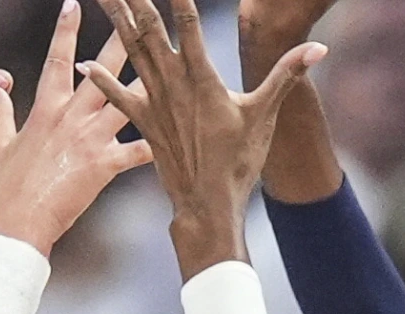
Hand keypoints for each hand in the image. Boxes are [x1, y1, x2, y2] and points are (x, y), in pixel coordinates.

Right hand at [0, 1, 152, 255]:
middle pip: (100, 71)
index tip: (74, 4)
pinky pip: (138, 151)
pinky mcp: (104, 165)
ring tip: (173, 67)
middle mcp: (70, 117)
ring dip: (150, 85)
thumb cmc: (7, 187)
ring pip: (126, 103)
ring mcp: (88, 139)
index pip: (58, 59)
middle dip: (120, 42)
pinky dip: (157, 145)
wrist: (17, 219)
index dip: (66, 30)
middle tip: (136, 20)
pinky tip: (183, 137)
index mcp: (45, 108)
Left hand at [82, 0, 323, 277]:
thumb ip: (287, 76)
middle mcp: (173, 84)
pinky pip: (118, 96)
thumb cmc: (241, 160)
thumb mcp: (266, 114)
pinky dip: (102, 80)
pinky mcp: (145, 122)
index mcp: (203, 78)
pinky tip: (85, 64)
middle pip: (149, 30)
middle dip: (134, 0)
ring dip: (115, 21)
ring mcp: (155, 102)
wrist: (209, 202)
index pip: (188, 25)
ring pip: (131, 52)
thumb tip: (319, 49)